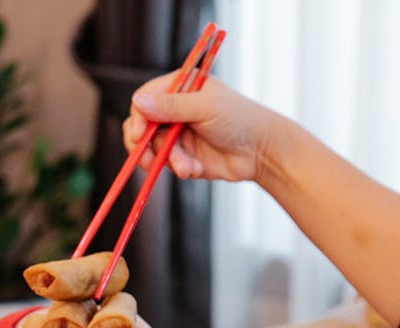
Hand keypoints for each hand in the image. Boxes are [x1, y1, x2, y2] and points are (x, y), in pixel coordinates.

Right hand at [123, 75, 277, 182]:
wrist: (262, 152)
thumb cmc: (240, 119)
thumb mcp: (204, 108)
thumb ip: (170, 106)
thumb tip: (137, 102)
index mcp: (182, 88)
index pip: (146, 98)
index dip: (138, 116)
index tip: (138, 135)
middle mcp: (176, 109)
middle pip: (142, 125)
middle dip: (144, 145)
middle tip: (146, 160)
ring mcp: (178, 134)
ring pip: (153, 148)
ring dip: (168, 160)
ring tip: (187, 166)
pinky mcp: (183, 155)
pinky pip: (167, 164)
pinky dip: (179, 168)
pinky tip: (195, 169)